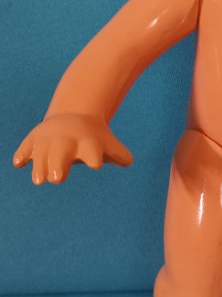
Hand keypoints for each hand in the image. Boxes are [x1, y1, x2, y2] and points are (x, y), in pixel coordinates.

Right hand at [13, 114, 132, 184]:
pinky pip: (26, 146)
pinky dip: (22, 153)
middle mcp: (67, 140)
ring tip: (39, 181)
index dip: (94, 156)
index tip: (96, 165)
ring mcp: (49, 139)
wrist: (76, 116)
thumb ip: (120, 155)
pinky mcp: (34, 139)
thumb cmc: (95, 139)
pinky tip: (19, 162)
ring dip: (40, 165)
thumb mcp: (108, 144)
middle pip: (61, 153)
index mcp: (88, 142)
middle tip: (59, 179)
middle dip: (59, 164)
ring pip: (42, 153)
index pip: (91, 150)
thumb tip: (128, 161)